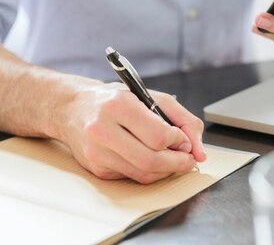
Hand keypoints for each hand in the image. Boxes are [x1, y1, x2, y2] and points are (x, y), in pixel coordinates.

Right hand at [56, 82, 205, 183]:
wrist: (73, 108)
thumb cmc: (117, 100)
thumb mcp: (152, 97)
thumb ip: (183, 119)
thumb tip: (200, 151)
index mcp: (118, 105)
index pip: (157, 135)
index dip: (178, 141)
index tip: (184, 140)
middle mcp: (102, 129)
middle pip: (151, 160)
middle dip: (178, 163)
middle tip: (188, 159)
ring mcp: (96, 151)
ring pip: (143, 174)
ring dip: (167, 170)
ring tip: (175, 160)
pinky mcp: (96, 168)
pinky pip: (132, 177)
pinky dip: (150, 172)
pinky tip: (154, 160)